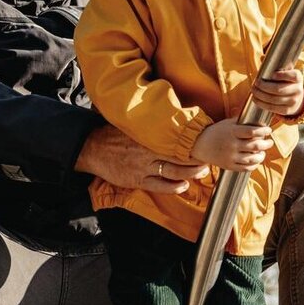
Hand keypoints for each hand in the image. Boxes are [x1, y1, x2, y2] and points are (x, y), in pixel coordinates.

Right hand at [74, 125, 207, 193]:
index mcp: (149, 135)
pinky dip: (173, 187)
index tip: (205, 141)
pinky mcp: (137, 180)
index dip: (193, 142)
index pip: (177, 139)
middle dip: (197, 159)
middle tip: (210, 159)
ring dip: (190, 173)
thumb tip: (172, 117)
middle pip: (180, 156)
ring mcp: (144, 167)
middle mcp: (149, 150)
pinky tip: (183, 186)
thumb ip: (152, 125)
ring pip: (174, 171)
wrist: (93, 148)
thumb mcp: (134, 125)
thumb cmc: (114, 135)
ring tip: (202, 172)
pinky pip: (160, 186)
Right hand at [190, 118, 272, 171]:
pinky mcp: (229, 166)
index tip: (268, 130)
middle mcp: (232, 145)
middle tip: (270, 141)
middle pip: (256, 146)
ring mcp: (230, 156)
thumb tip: (257, 118)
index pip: (252, 132)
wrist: (200, 144)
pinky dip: (254, 165)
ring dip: (262, 155)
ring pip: (253, 158)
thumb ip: (241, 121)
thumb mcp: (227, 123)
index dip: (263, 131)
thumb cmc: (216, 132)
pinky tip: (256, 160)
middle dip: (267, 144)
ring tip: (263, 152)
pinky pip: (246, 168)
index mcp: (232, 132)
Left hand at [252, 66, 303, 117]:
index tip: (272, 74)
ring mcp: (294, 101)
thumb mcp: (284, 72)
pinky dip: (262, 104)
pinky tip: (255, 99)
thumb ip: (274, 65)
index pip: (293, 76)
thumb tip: (262, 57)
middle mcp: (298, 90)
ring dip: (260, 95)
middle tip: (255, 83)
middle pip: (279, 89)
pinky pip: (272, 108)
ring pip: (274, 99)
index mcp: (298, 78)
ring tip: (253, 91)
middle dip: (264, 86)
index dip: (283, 75)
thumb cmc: (286, 82)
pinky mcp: (288, 110)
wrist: (296, 98)